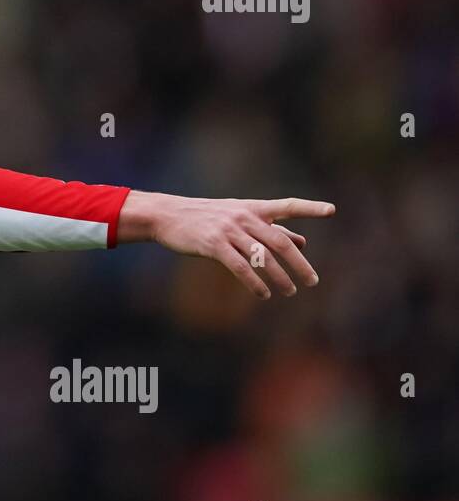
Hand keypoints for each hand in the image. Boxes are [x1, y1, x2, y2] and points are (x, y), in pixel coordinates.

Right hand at [117, 191, 334, 298]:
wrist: (169, 216)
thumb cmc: (206, 217)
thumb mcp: (239, 217)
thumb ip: (272, 228)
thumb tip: (304, 241)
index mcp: (253, 208)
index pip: (287, 205)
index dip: (310, 208)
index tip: (332, 210)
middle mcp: (244, 217)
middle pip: (280, 241)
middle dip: (299, 263)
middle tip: (312, 281)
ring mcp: (228, 230)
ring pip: (262, 257)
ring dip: (279, 277)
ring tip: (289, 292)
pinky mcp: (213, 245)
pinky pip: (240, 267)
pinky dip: (255, 283)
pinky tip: (263, 294)